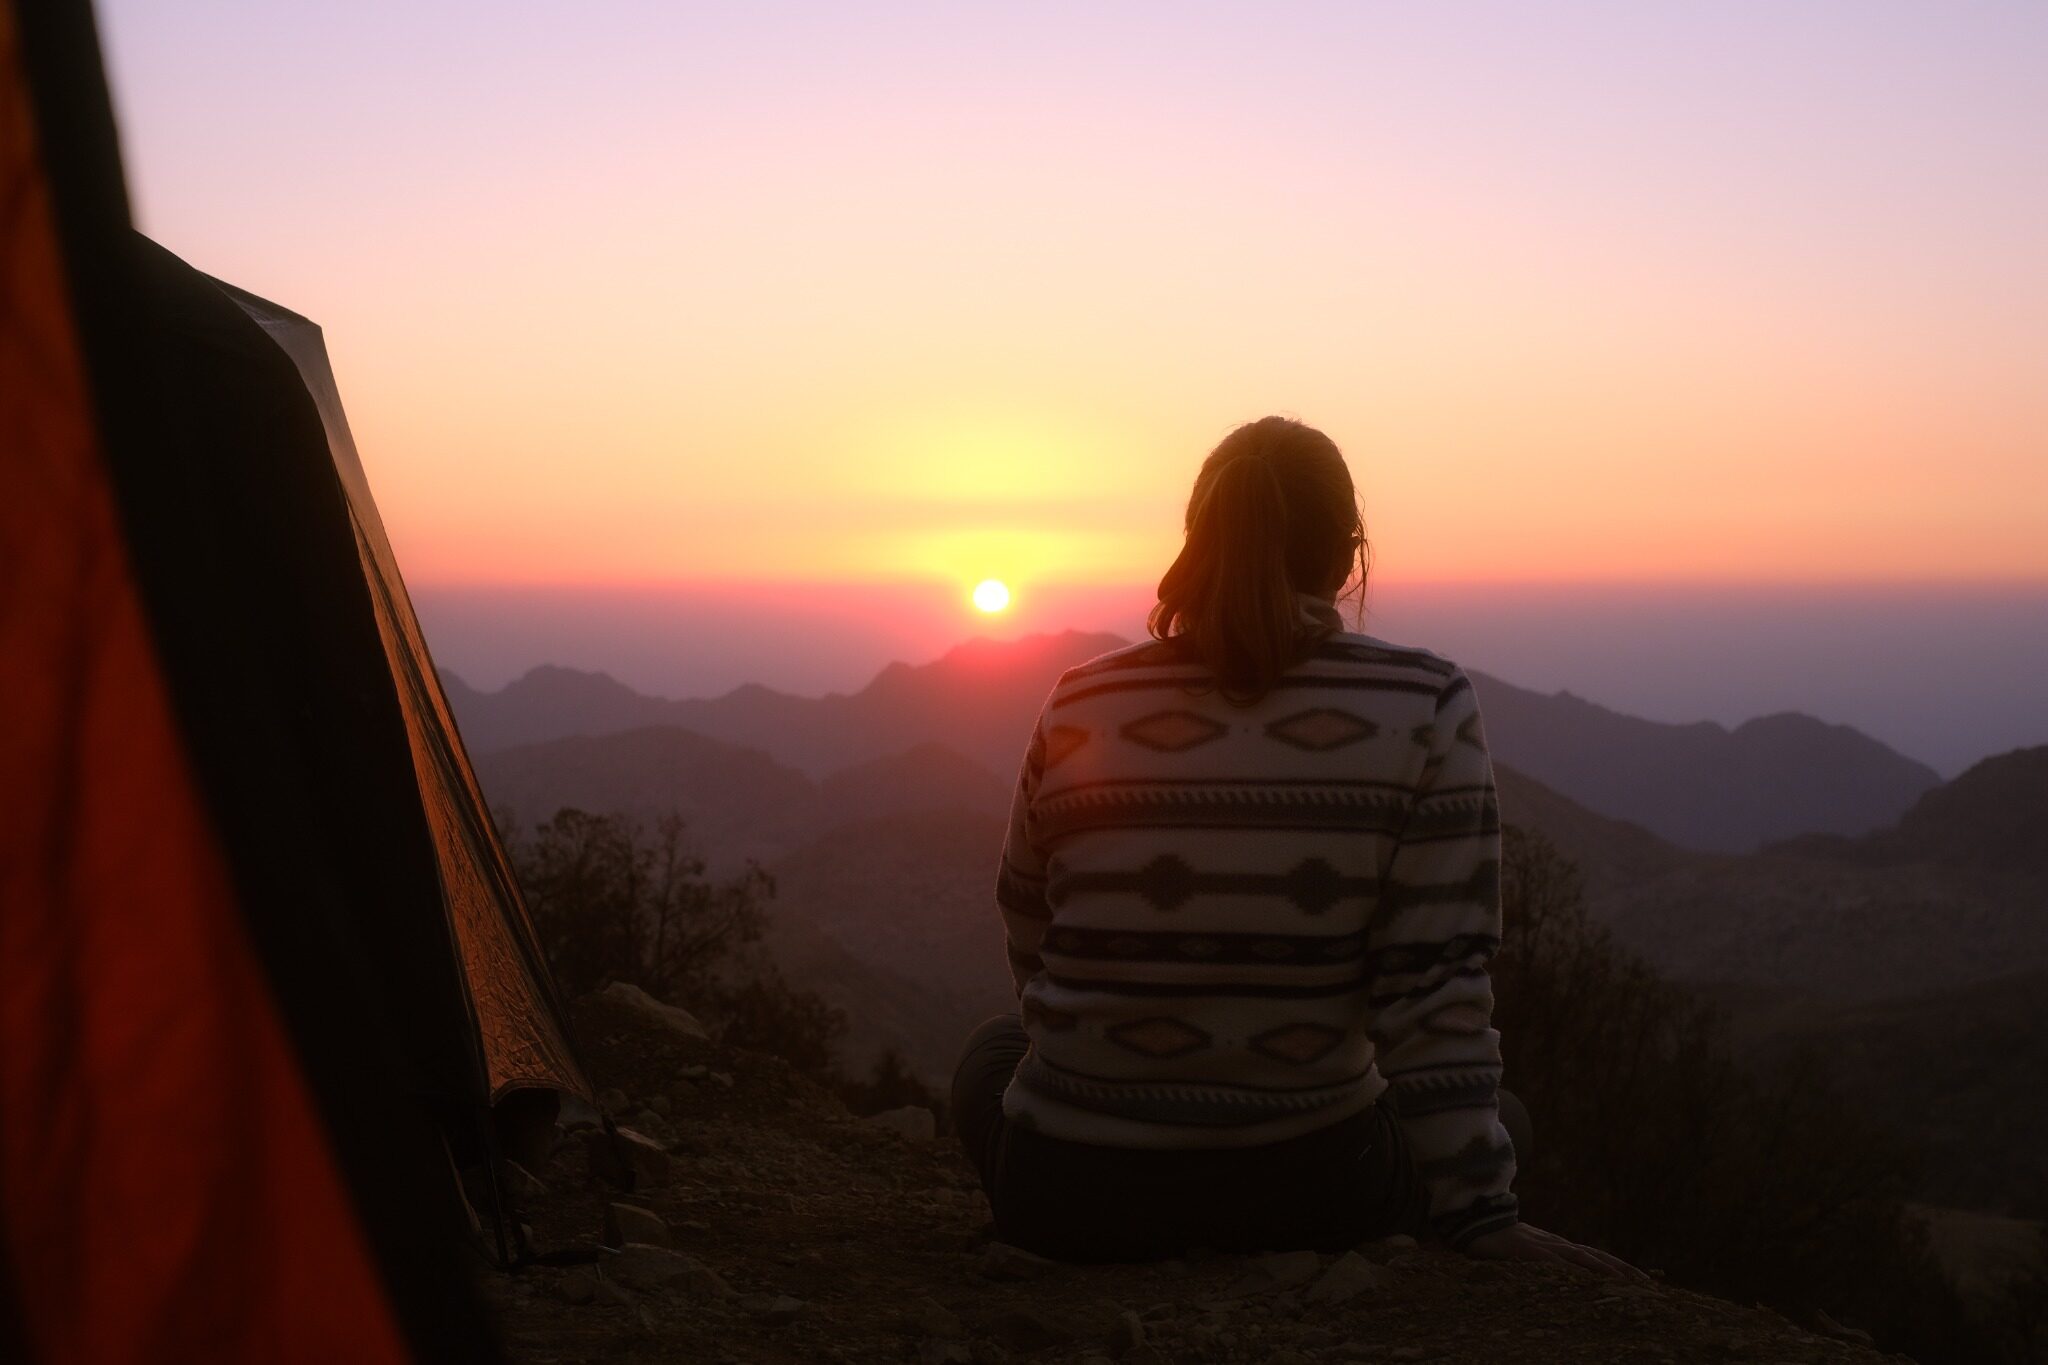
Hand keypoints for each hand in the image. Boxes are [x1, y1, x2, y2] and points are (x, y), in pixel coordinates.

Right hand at [1462, 1223, 1646, 1280]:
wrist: (1474, 1220)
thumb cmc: (1498, 1238)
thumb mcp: (1526, 1252)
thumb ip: (1543, 1260)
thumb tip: (1559, 1274)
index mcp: (1558, 1246)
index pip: (1595, 1257)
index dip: (1618, 1267)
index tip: (1641, 1280)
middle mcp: (1556, 1244)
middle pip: (1597, 1257)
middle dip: (1623, 1271)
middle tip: (1648, 1285)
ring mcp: (1543, 1245)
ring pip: (1582, 1258)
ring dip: (1606, 1270)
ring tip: (1627, 1283)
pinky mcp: (1527, 1250)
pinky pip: (1553, 1262)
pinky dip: (1572, 1270)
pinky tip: (1586, 1279)